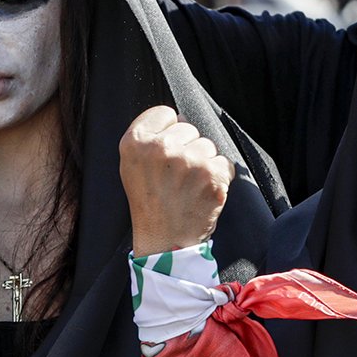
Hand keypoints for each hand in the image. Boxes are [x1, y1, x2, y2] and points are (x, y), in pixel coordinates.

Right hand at [119, 106, 231, 254]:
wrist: (164, 242)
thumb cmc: (149, 204)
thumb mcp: (132, 166)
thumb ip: (149, 138)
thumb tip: (181, 117)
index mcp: (134, 142)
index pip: (165, 113)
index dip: (168, 133)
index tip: (164, 156)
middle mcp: (160, 147)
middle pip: (188, 128)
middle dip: (186, 149)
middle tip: (175, 178)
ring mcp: (187, 160)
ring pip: (207, 145)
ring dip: (203, 164)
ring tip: (188, 187)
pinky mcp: (211, 174)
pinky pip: (224, 162)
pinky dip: (219, 178)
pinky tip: (202, 193)